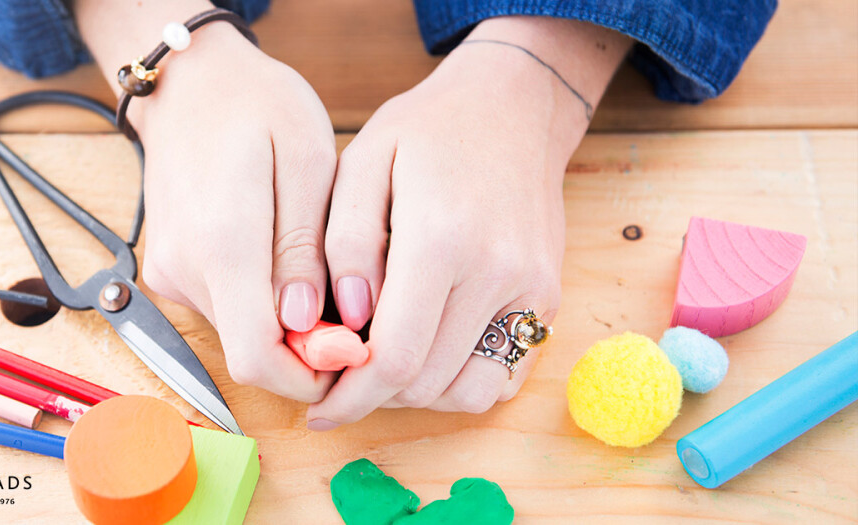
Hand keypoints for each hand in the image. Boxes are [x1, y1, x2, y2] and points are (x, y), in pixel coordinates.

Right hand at [77, 2, 337, 401]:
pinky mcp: (172, 272)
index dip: (314, 371)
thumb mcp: (305, 158)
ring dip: (289, 326)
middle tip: (354, 305)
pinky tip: (290, 263)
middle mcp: (185, 269)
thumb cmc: (256, 105)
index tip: (356, 345)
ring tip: (324, 273)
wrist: (190, 83)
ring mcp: (172, 273)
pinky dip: (264, 305)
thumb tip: (302, 321)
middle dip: (310, 348)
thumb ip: (303, 247)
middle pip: (253, 353)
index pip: (259, 358)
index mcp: (222, 242)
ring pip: (242, 335)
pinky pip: (227, 310)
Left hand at [307, 16, 630, 427]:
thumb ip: (345, 243)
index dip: (350, 397)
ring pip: (466, 391)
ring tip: (383, 364)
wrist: (512, 108)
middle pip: (426, 382)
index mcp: (442, 238)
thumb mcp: (362, 163)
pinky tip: (428, 354)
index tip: (319, 410)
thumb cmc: (426, 132)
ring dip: (416, 394)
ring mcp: (532, 288)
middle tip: (342, 380)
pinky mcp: (548, 297)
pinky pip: (503, 375)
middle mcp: (497, 272)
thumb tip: (348, 319)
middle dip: (373, 396)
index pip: (395, 357)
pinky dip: (459, 383)